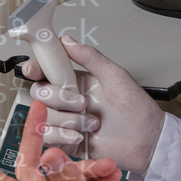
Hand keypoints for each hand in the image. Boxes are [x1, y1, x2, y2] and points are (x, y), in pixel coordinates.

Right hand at [21, 34, 163, 173]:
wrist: (147, 141)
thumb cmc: (136, 108)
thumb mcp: (114, 76)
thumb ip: (90, 57)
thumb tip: (67, 40)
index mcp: (74, 81)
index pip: (45, 71)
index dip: (34, 68)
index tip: (34, 69)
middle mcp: (66, 100)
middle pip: (39, 93)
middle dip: (58, 98)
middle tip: (81, 102)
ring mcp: (65, 120)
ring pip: (43, 115)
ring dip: (67, 120)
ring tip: (90, 123)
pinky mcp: (65, 141)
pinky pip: (47, 136)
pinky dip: (62, 135)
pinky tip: (79, 136)